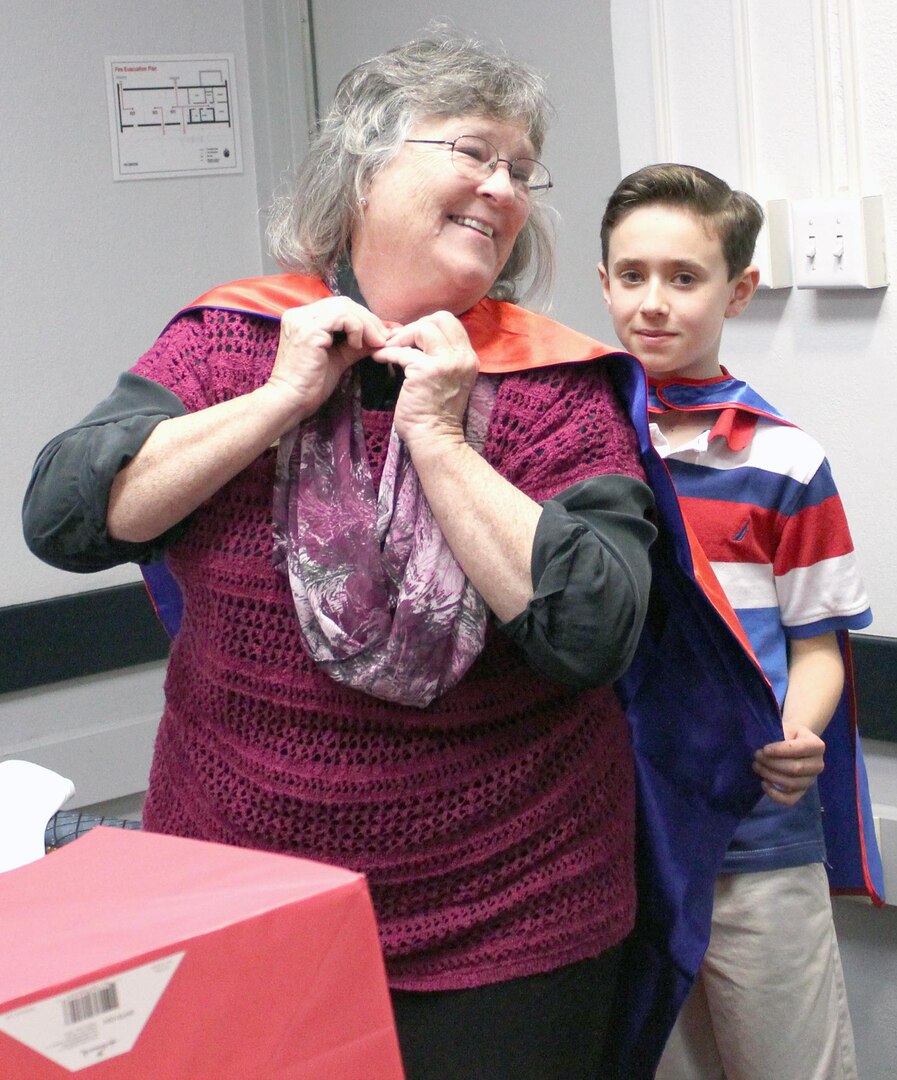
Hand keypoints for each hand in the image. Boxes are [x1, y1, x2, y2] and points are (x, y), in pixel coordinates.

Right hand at [265, 297, 389, 423]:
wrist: (290, 400)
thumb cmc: (310, 385)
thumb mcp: (338, 359)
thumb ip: (356, 345)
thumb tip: (380, 338)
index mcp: (302, 318)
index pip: (338, 307)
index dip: (362, 317)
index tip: (381, 335)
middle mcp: (299, 314)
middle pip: (343, 303)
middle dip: (368, 319)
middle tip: (384, 338)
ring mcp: (302, 319)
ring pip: (345, 308)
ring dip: (366, 324)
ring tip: (376, 342)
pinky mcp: (309, 330)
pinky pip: (342, 318)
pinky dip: (357, 329)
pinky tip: (358, 346)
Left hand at [371, 311, 478, 450]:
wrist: (434, 438)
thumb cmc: (435, 412)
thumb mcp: (448, 378)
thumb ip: (441, 356)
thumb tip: (415, 334)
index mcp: (468, 358)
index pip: (451, 323)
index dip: (428, 325)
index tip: (411, 339)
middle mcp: (462, 357)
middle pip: (440, 318)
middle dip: (415, 327)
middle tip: (399, 342)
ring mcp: (446, 363)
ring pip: (423, 328)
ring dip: (401, 337)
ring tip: (389, 348)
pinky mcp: (426, 371)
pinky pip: (402, 351)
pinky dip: (387, 352)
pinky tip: (379, 358)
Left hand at [753, 722, 824, 805]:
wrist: (793, 742)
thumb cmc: (787, 734)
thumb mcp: (785, 728)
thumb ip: (777, 735)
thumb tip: (761, 746)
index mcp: (817, 745)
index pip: (800, 749)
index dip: (781, 750)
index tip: (764, 749)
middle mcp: (818, 764)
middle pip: (796, 768)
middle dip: (773, 763)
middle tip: (756, 756)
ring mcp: (811, 780)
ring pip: (792, 783)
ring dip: (771, 776)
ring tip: (757, 766)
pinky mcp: (802, 792)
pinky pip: (790, 799)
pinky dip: (775, 794)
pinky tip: (763, 783)